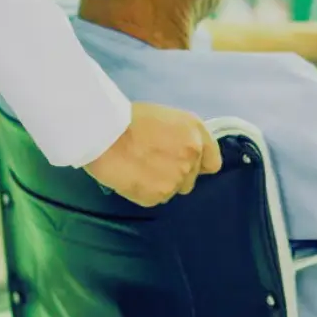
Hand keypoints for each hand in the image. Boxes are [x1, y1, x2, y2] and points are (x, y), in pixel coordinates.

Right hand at [84, 103, 223, 206]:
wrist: (105, 134)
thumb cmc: (130, 119)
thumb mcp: (168, 118)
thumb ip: (185, 137)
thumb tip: (187, 154)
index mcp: (196, 134)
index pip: (212, 163)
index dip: (197, 164)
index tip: (183, 162)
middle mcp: (191, 157)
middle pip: (190, 179)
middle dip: (175, 173)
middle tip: (152, 162)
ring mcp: (176, 179)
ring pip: (172, 190)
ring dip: (159, 183)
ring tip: (138, 168)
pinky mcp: (158, 196)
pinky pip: (155, 199)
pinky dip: (144, 191)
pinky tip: (132, 177)